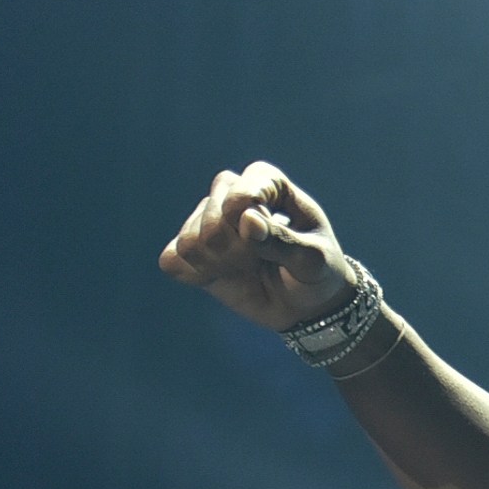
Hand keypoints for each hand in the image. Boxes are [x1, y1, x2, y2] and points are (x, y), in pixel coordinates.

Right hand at [158, 161, 354, 331]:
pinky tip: (221, 277)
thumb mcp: (312, 260)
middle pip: (212, 216)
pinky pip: (172, 261)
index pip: (243, 189)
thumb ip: (283, 241)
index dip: (247, 214)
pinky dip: (195, 275)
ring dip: (218, 264)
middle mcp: (232, 196)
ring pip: (190, 241)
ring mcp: (208, 222)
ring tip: (246, 268)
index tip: (261, 233)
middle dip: (237, 248)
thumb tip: (247, 219)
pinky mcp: (192, 250)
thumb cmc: (317, 273)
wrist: (307, 305)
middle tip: (264, 261)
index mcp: (268, 184)